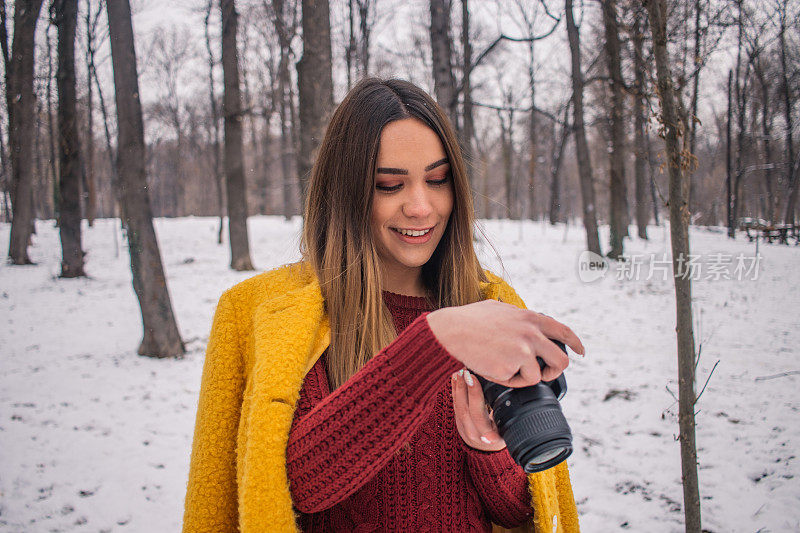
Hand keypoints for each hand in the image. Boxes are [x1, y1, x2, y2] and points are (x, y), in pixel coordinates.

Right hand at [427, 299, 583, 386]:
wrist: (451, 331)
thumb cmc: (469, 320)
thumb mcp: (499, 309)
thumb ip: (518, 317)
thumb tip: (526, 321)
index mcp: (530, 318)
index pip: (563, 331)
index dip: (575, 343)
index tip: (581, 351)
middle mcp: (531, 334)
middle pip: (561, 360)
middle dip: (556, 371)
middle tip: (545, 374)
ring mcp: (523, 351)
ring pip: (537, 376)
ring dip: (522, 377)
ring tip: (503, 367)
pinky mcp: (511, 367)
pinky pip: (516, 382)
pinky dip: (506, 380)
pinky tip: (492, 368)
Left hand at [451, 368, 504, 450]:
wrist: (487, 450)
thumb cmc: (503, 435)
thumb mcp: (509, 430)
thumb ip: (507, 416)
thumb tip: (518, 392)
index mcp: (489, 436)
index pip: (479, 415)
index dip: (475, 396)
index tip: (474, 378)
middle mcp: (474, 434)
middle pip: (466, 409)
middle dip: (466, 387)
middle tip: (467, 371)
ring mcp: (464, 429)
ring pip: (458, 406)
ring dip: (459, 387)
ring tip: (461, 372)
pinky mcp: (458, 422)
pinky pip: (455, 405)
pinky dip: (455, 390)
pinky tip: (455, 377)